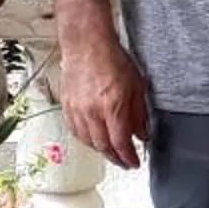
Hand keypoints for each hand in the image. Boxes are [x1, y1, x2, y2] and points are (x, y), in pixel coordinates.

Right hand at [60, 32, 148, 171]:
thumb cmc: (112, 59)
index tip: (134, 163)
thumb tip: (142, 134)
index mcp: (112, 106)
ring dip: (101, 150)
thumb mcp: (136, 86)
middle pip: (103, 147)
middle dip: (116, 158)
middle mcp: (92, 112)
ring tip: (111, 152)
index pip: (120, 143)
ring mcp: (76, 110)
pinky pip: (75, 131)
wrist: (86, 44)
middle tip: (124, 162)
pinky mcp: (66, 107)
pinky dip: (86, 139)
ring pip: (88, 141)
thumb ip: (139, 114)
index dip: (128, 158)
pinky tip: (94, 139)